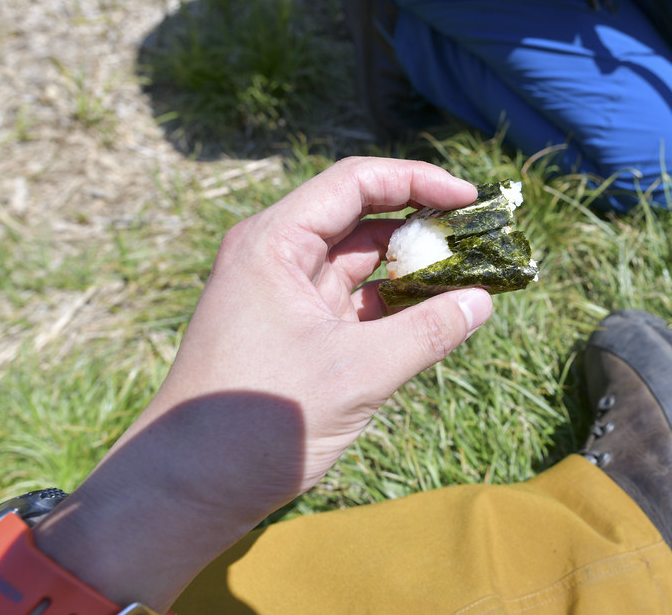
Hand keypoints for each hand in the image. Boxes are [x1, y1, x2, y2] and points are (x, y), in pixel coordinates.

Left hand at [34, 157, 493, 610]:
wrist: (188, 489)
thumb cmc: (261, 420)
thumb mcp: (357, 372)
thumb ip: (427, 331)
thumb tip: (483, 301)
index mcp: (275, 243)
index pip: (355, 184)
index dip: (416, 182)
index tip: (470, 200)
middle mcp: (278, 259)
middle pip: (360, 219)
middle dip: (421, 225)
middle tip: (480, 240)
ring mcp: (286, 299)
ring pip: (361, 264)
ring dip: (412, 268)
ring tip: (471, 275)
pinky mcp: (297, 336)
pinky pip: (356, 304)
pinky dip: (395, 306)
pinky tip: (436, 315)